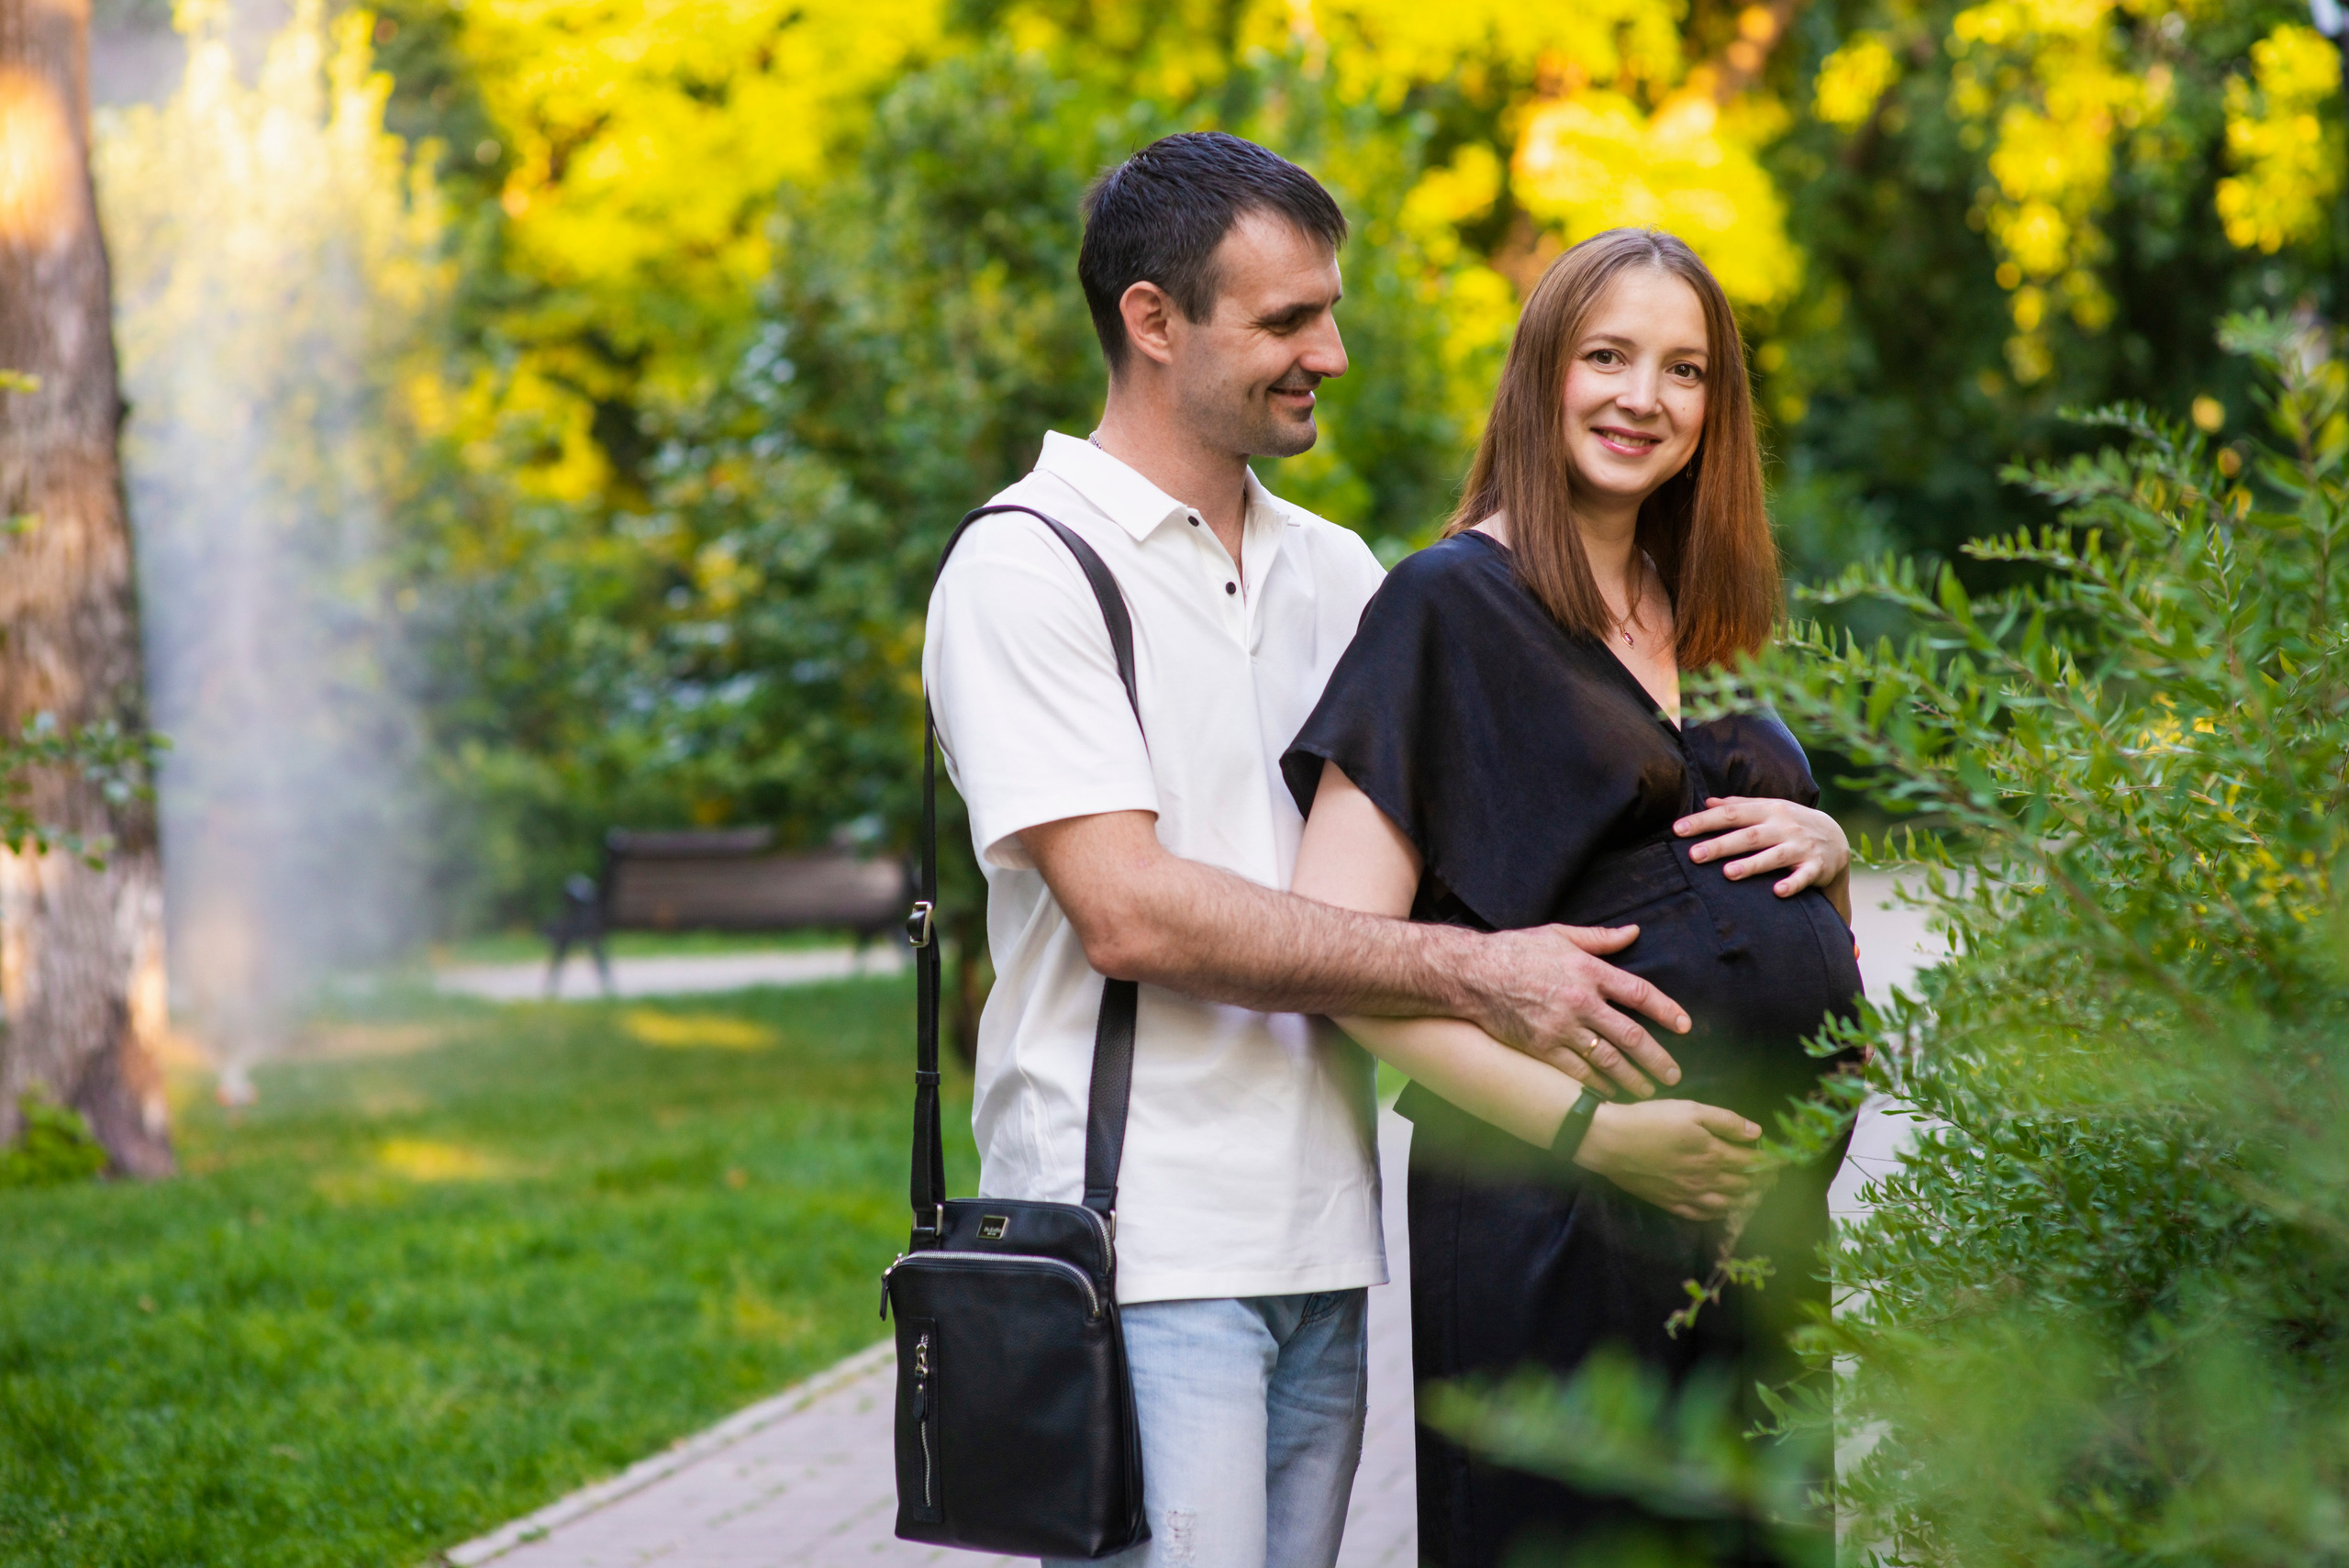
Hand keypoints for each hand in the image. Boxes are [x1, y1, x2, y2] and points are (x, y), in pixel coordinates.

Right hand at [1469, 924, 1689, 1098]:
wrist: (1471, 974)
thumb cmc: (1516, 950)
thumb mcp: (1559, 934)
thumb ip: (1600, 938)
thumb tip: (1634, 932)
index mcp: (1588, 970)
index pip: (1639, 993)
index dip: (1666, 1011)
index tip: (1685, 1027)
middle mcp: (1580, 1001)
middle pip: (1630, 1035)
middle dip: (1657, 1058)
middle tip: (1674, 1075)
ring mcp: (1561, 1027)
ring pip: (1607, 1059)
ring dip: (1632, 1078)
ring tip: (1649, 1090)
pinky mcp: (1542, 1047)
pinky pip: (1577, 1071)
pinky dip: (1598, 1084)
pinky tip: (1611, 1093)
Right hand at [1574, 1097, 1765, 1220]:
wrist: (1612, 1142)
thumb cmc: (1651, 1120)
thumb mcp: (1691, 1110)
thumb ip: (1725, 1121)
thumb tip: (1756, 1132)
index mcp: (1713, 1154)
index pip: (1751, 1163)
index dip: (1769, 1163)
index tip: (1781, 1163)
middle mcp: (1706, 1179)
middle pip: (1742, 1186)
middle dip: (1761, 1184)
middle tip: (1771, 1182)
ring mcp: (1688, 1195)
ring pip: (1725, 1204)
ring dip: (1743, 1202)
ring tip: (1754, 1198)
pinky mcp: (1670, 1203)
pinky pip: (1700, 1215)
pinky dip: (1716, 1214)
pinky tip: (1720, 1210)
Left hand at [1675, 796, 1850, 915]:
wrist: (1835, 838)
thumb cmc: (1790, 823)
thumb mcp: (1768, 809)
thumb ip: (1739, 806)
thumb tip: (1707, 802)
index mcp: (1767, 811)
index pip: (1731, 814)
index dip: (1704, 821)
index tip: (1678, 829)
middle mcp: (1783, 826)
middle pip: (1748, 836)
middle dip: (1720, 845)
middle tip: (1693, 855)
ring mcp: (1800, 846)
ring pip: (1774, 856)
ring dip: (1752, 865)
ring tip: (1727, 874)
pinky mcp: (1815, 867)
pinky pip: (1803, 877)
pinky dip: (1792, 883)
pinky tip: (1778, 892)